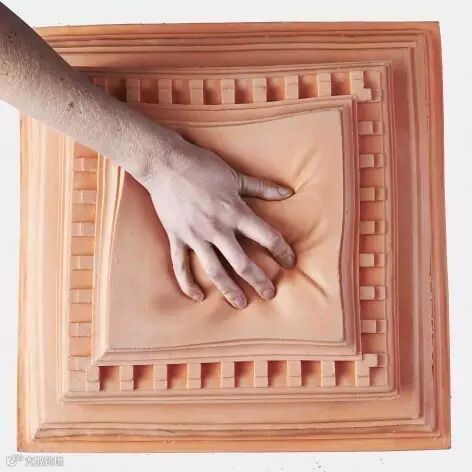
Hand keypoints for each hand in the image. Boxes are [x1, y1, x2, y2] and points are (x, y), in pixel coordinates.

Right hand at [142, 136, 295, 308]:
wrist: (165, 163)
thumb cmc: (202, 166)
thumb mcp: (235, 176)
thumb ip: (262, 187)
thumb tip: (288, 192)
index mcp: (235, 212)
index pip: (267, 237)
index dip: (282, 251)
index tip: (290, 262)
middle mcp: (217, 229)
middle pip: (242, 263)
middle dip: (259, 281)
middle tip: (270, 294)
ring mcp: (195, 236)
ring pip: (215, 270)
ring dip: (229, 290)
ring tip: (241, 304)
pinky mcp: (177, 238)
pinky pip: (181, 265)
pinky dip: (188, 283)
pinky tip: (198, 297)